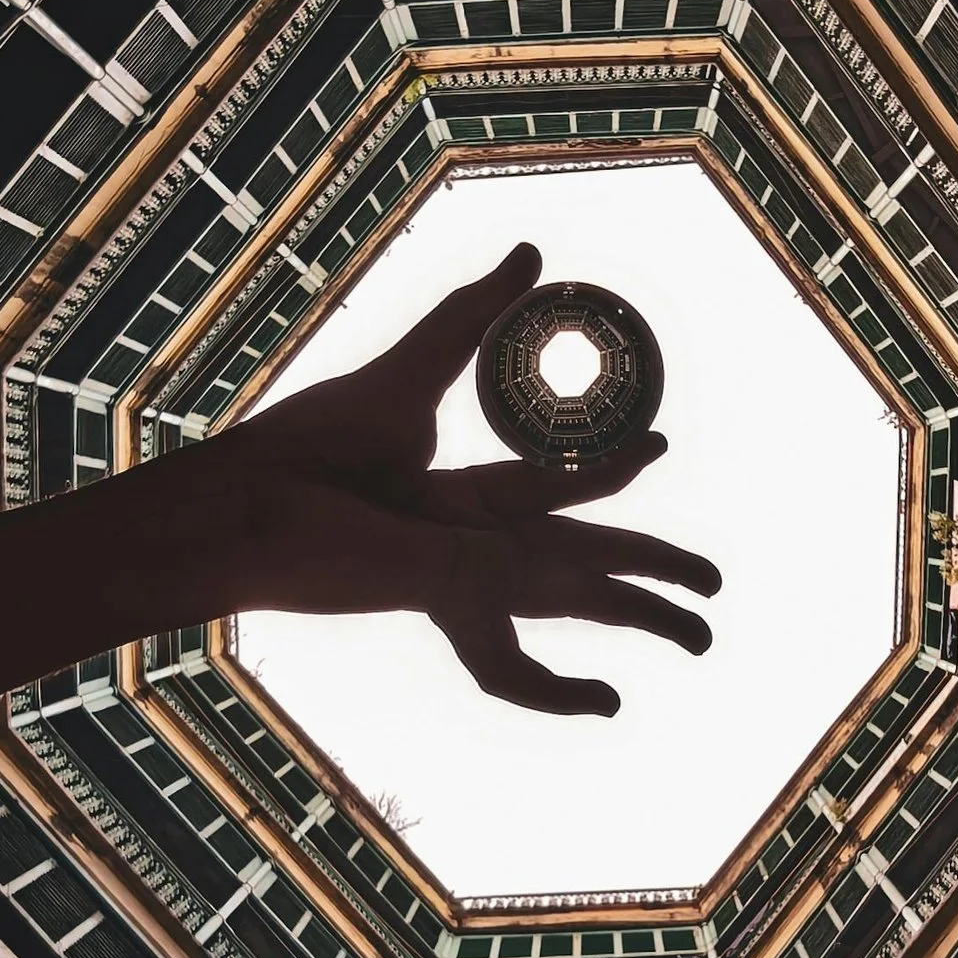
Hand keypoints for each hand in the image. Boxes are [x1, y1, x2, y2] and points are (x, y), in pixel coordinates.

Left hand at [192, 243, 720, 716]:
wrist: (245, 510)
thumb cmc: (305, 451)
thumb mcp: (406, 375)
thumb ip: (472, 318)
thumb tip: (534, 254)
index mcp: (459, 501)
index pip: (553, 491)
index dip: (609, 473)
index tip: (661, 448)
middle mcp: (470, 547)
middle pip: (582, 557)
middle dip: (649, 569)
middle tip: (712, 583)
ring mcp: (462, 579)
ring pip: (574, 597)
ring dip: (639, 612)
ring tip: (702, 632)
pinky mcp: (447, 597)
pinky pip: (517, 657)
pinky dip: (559, 690)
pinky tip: (609, 703)